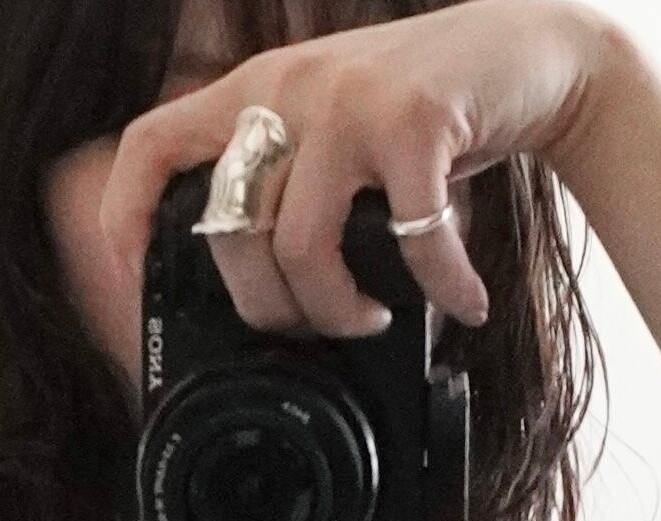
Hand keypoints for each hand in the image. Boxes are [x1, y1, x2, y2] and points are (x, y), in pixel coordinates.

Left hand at [99, 1, 632, 343]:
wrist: (533, 54)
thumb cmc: (430, 114)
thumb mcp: (336, 133)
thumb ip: (290, 181)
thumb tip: (255, 285)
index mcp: (257, 90)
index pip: (152, 143)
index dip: (127, 214)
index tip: (133, 274)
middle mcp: (289, 87)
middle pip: (231, 233)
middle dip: (272, 309)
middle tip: (321, 327)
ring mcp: (349, 100)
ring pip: (299, 248)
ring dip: (340, 312)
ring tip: (377, 318)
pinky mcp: (413, 120)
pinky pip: (406, 238)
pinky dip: (440, 286)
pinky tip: (462, 300)